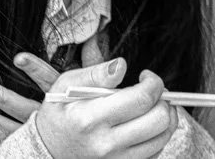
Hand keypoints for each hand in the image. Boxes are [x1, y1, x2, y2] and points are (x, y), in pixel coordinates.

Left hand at [0, 37, 103, 135]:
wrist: (110, 140)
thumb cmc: (106, 110)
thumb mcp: (104, 86)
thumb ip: (96, 63)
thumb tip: (94, 38)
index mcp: (69, 99)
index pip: (50, 80)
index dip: (35, 69)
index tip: (19, 57)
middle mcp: (56, 117)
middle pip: (27, 107)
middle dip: (5, 97)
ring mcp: (50, 131)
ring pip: (20, 125)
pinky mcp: (47, 143)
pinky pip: (22, 139)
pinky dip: (5, 132)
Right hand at [37, 63, 177, 158]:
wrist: (49, 149)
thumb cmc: (59, 113)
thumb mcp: (66, 85)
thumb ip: (95, 73)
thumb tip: (121, 65)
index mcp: (90, 118)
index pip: (141, 99)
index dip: (153, 83)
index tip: (146, 76)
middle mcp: (106, 144)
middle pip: (159, 120)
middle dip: (164, 100)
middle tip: (153, 90)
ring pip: (162, 137)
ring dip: (166, 116)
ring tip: (153, 105)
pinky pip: (156, 150)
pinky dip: (157, 134)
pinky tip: (145, 123)